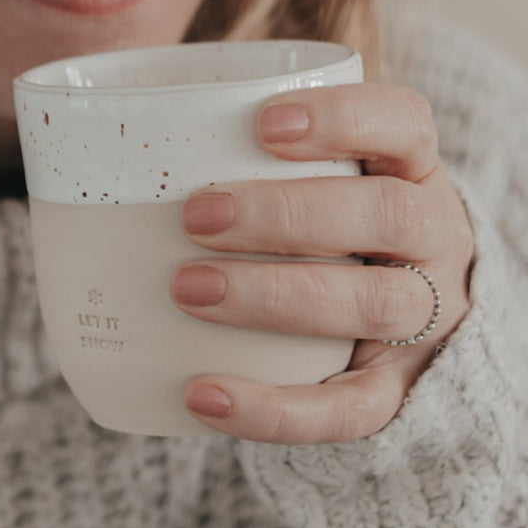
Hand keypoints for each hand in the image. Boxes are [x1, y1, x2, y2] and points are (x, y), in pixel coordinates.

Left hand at [169, 83, 473, 443]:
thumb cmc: (323, 238)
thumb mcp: (310, 188)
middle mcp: (434, 239)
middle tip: (195, 216)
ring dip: (274, 295)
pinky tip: (202, 395)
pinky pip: (348, 409)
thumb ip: (240, 166)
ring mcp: (424, 318)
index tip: (262, 124)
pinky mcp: (397, 390)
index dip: (344, 119)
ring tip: (186, 290)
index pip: (404, 125)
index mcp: (412, 174)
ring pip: (372, 303)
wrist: (389, 330)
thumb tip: (93, 154)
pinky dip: (273, 408)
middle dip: (285, 214)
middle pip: (386, 214)